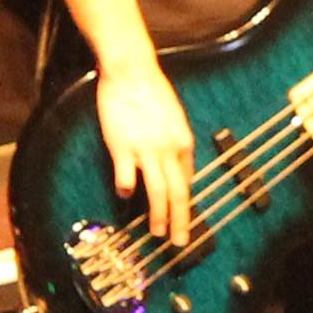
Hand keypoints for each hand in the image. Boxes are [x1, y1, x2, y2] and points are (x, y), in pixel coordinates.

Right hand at [97, 56, 197, 249]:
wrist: (132, 70)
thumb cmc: (152, 91)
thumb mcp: (174, 117)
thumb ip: (176, 143)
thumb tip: (178, 167)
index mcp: (184, 141)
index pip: (188, 180)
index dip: (186, 202)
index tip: (183, 218)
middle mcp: (170, 149)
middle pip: (180, 193)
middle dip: (182, 221)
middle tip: (181, 242)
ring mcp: (147, 149)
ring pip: (159, 192)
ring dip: (160, 216)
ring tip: (159, 233)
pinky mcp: (124, 147)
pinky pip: (127, 178)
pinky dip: (127, 190)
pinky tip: (125, 197)